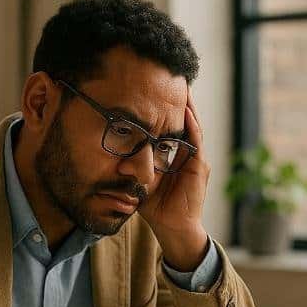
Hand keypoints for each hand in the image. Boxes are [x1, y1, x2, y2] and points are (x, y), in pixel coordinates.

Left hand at [138, 87, 209, 270]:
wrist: (172, 228)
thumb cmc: (155, 207)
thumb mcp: (138, 179)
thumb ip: (128, 165)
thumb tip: (107, 152)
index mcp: (173, 155)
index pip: (169, 126)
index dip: (163, 108)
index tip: (153, 88)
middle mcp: (187, 153)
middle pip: (183, 120)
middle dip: (177, 101)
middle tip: (169, 77)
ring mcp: (195, 159)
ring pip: (192, 125)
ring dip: (187, 106)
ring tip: (181, 86)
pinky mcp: (199, 167)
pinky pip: (196, 141)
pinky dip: (191, 125)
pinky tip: (185, 109)